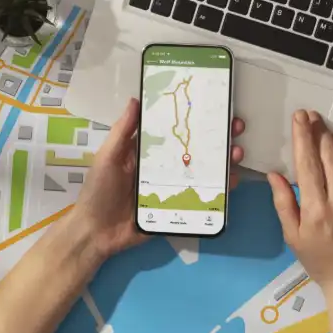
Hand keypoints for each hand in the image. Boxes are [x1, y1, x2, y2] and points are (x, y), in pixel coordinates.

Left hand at [72, 98, 245, 259]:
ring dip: (224, 160)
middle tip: (236, 126)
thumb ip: (122, 132)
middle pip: (197, 148)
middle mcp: (165, 166)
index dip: (194, 118)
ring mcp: (175, 187)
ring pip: (205, 170)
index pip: (176, 129)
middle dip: (219, 136)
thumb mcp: (107, 158)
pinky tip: (232, 181)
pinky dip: (221, 189)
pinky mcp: (179, 208)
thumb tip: (136, 99)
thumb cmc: (98, 192)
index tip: (214, 105)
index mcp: (148, 151)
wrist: (96, 234)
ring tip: (236, 153)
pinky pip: (204, 197)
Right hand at [267, 110, 332, 307]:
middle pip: (331, 156)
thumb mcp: (292, 237)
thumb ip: (283, 203)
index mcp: (315, 209)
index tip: (299, 118)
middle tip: (313, 116)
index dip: (303, 136)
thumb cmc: (320, 262)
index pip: (307, 163)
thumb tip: (274, 175)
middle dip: (320, 131)